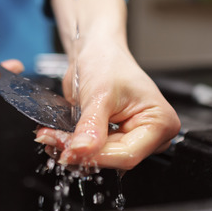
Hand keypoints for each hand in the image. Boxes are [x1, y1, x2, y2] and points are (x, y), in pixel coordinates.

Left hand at [34, 39, 180, 169]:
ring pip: (102, 158)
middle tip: (53, 140)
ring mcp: (133, 138)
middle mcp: (151, 134)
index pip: (128, 154)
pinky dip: (75, 147)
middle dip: (82, 152)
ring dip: (74, 151)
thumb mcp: (99, 94)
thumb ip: (91, 126)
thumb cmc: (108, 62)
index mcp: (160, 122)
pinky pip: (95, 152)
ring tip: (51, 137)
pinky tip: (58, 137)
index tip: (68, 151)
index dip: (96, 156)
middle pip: (114, 158)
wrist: (95, 52)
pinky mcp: (116, 140)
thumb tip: (81, 151)